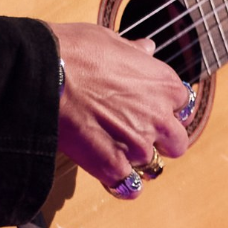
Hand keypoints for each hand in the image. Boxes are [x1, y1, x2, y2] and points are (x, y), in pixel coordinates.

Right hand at [39, 22, 191, 216]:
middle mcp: (159, 117)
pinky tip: (107, 174)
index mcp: (165, 84)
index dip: (166, 110)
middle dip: (161, 143)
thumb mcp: (111, 40)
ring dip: (135, 162)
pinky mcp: (114, 166)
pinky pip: (129, 188)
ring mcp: (138, 144)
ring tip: (113, 152)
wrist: (44, 74)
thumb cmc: (74, 52)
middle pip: (177, 143)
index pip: (183, 106)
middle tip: (136, 136)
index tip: (150, 110)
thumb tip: (146, 49)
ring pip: (152, 167)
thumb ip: (135, 52)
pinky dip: (120, 184)